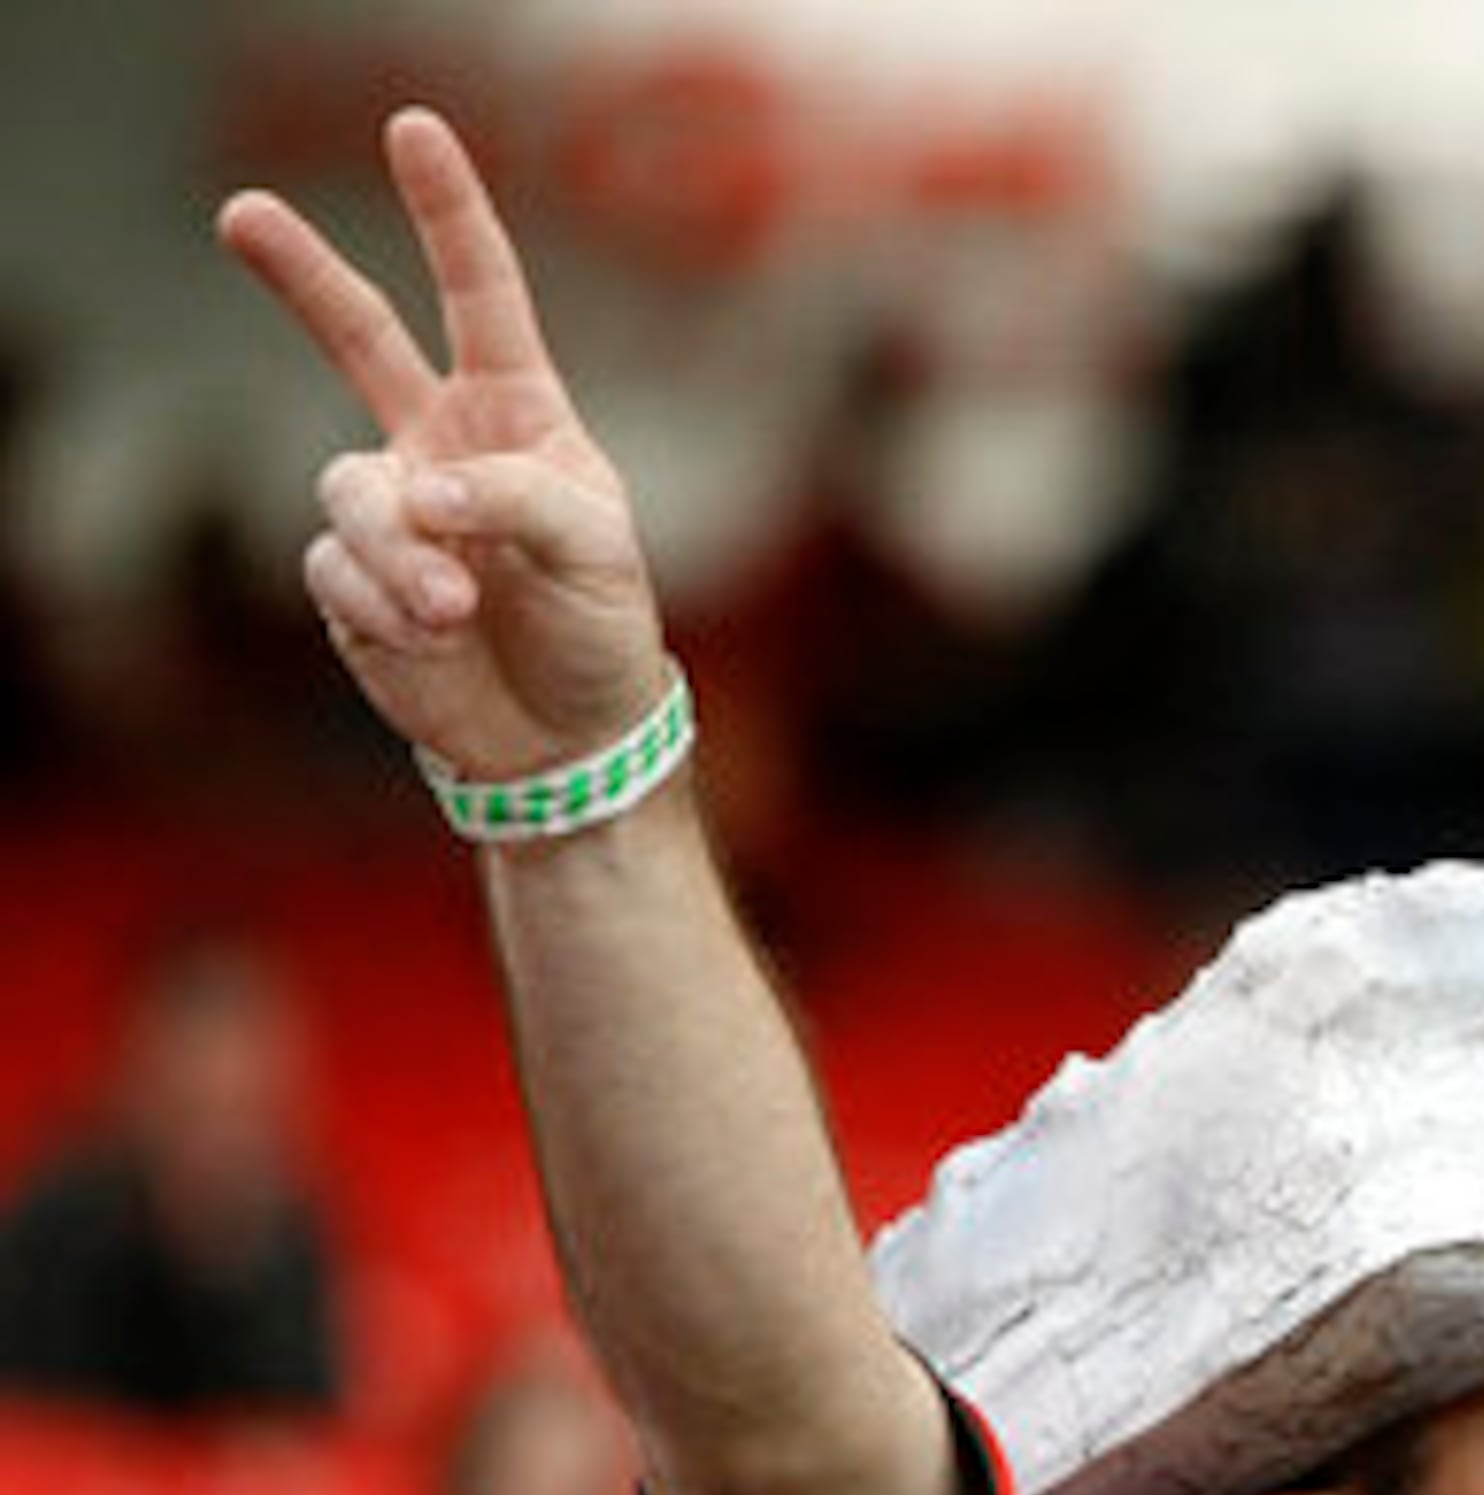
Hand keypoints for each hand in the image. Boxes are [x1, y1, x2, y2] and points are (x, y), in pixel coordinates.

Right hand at [216, 107, 667, 780]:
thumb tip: (419, 488)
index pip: (480, 296)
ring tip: (456, 607)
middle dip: (300, 274)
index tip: (413, 130)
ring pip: (349, 490)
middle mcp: (440, 444)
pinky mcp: (352, 576)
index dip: (447, 213)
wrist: (567, 738)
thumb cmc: (602, 629)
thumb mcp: (599, 552)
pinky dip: (385, 601)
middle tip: (243, 212)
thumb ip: (518, 499)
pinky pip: (338, 566)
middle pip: (357, 336)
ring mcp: (391, 508)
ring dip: (399, 551)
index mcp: (517, 415)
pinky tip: (434, 634)